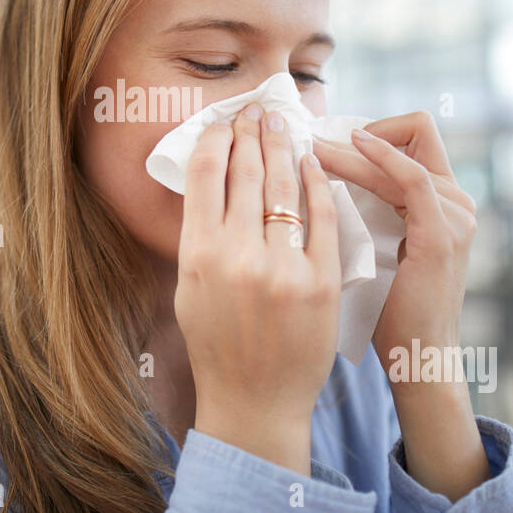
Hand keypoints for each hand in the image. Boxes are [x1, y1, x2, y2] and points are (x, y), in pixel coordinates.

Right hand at [174, 103, 341, 474]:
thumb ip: (199, 236)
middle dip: (250, 135)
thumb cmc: (218, 344)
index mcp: (197, 255)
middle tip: (255, 111)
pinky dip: (318, 184)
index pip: (203, 175)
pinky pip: (323, 218)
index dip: (214, 140)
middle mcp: (237, 256)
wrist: (256, 400)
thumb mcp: (190, 288)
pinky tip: (314, 162)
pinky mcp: (321, 281)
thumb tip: (207, 180)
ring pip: (283, 188)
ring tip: (281, 126)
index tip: (223, 123)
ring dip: (282, 148)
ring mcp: (282, 268)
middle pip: (244, 174)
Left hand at [312, 111, 477, 391]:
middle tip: (312, 135)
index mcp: (443, 200)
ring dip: (352, 147)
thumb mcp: (374, 242)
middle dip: (360, 129)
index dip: (372, 129)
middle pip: (414, 131)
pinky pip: (412, 179)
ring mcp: (455, 216)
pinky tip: (348, 148)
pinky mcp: (442, 234)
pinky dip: (379, 158)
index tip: (326, 140)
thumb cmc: (386, 307)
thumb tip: (315, 171)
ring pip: (403, 153)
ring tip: (311, 147)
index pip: (414, 136)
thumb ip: (364, 206)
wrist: (416, 355)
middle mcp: (457, 200)